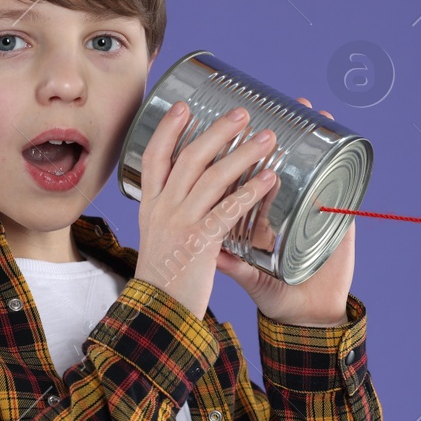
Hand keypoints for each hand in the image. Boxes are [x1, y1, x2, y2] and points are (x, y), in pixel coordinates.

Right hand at [133, 101, 280, 320]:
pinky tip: (270, 179)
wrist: (157, 313)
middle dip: (216, 132)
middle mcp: (162, 209)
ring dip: (242, 154)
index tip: (183, 107)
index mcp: (151, 206)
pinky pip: (228, 210)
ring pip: (212, 178)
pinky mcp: (199, 243)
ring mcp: (179, 224)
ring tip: (268, 138)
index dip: (167, 129)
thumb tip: (190, 197)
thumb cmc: (164, 278)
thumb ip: (171, 216)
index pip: (154, 157)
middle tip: (242, 113)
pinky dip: (250, 191)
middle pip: (188, 158)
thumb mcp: (158, 239)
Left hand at [215, 98, 354, 326]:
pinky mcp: (338, 221)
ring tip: (310, 109)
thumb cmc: (275, 295)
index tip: (231, 124)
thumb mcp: (247, 276)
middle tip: (272, 105)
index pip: (251, 176)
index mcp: (262, 217)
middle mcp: (287, 208)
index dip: (243, 151)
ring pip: (312, 167)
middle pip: (281, 161)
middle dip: (275, 132)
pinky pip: (342, 187)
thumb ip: (229, 263)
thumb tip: (207, 248)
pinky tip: (340, 143)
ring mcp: (313, 211)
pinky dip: (342, 164)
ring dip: (312, 136)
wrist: (308, 318)